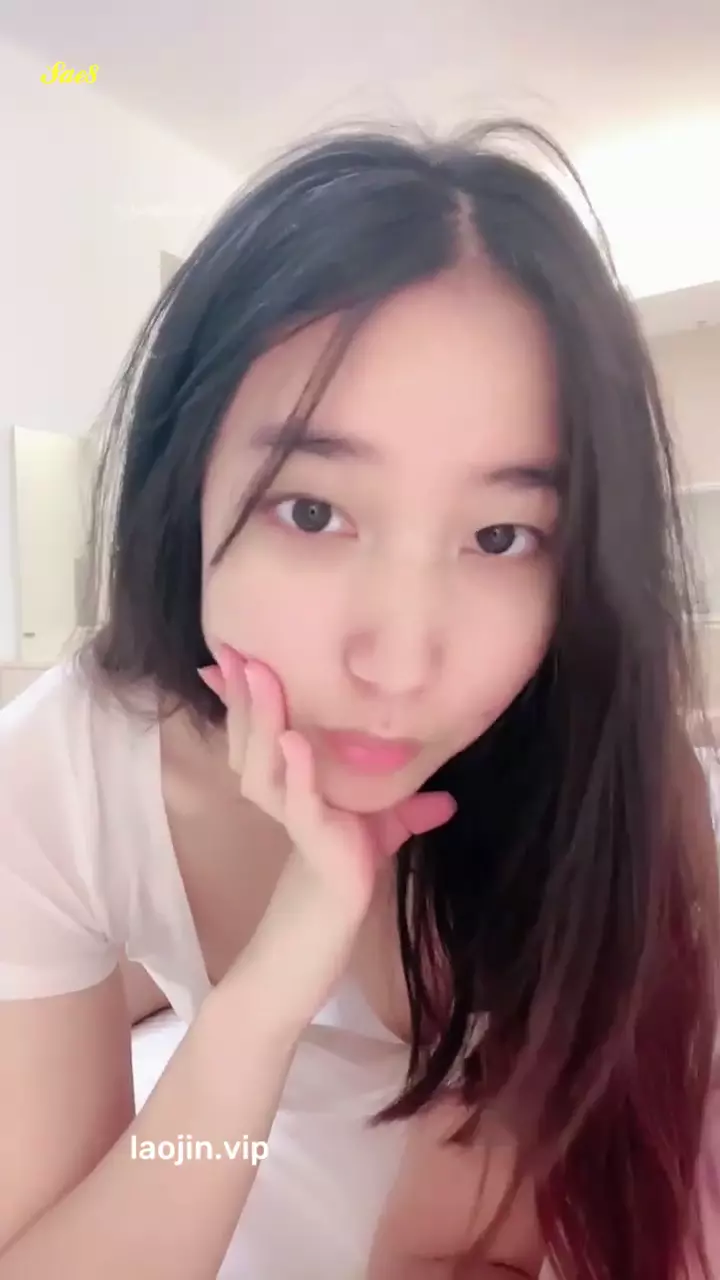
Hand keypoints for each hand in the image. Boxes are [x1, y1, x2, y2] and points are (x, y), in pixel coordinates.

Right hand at [199, 646, 455, 1027]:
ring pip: (266, 767)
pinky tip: (296, 741)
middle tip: (233, 651)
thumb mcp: (375, 840)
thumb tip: (445, 798)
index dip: (249, 697)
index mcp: (291, 791)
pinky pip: (301, 808)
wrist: (312, 959)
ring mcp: (297, 827)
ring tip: (261, 677)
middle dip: (243, 695)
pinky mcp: (316, 852)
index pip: (263, 735)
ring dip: (263, 721)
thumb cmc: (338, 893)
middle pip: (253, 741)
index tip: (236, 653)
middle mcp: (284, 803)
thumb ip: (401, 814)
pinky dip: (300, 774)